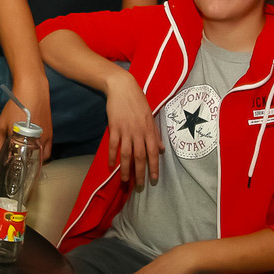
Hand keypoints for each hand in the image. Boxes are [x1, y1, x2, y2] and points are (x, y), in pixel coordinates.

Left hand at [0, 82, 51, 160]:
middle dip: (34, 162)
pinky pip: (48, 141)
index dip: (26, 167)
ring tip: (28, 153)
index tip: (19, 168)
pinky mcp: (51, 127)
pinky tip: (33, 140)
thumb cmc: (17, 107)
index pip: (32, 163)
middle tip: (25, 162)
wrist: (32, 90)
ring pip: (46, 150)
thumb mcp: (2, 125)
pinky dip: (42, 144)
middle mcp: (43, 141)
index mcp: (31, 143)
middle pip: (42, 159)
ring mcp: (48, 134)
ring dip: (39, 153)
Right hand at [105, 71, 163, 186]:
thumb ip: (155, 134)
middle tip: (139, 186)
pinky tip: (111, 166)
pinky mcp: (114, 127)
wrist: (122, 87)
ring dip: (126, 169)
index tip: (153, 180)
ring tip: (125, 181)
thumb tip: (161, 149)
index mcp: (149, 129)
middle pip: (140, 157)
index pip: (153, 153)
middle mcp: (139, 132)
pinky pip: (114, 145)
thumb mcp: (150, 116)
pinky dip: (112, 157)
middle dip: (140, 173)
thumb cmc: (137, 101)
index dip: (154, 168)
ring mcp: (126, 130)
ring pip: (127, 154)